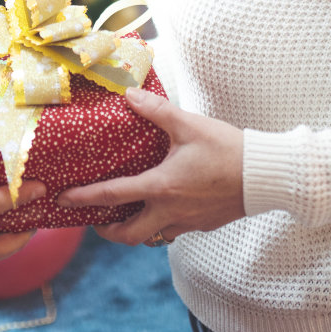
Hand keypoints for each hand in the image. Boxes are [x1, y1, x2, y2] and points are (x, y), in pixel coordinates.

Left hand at [55, 86, 244, 245]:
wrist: (266, 175)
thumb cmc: (228, 149)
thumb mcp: (188, 125)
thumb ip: (155, 110)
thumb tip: (129, 94)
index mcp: (161, 187)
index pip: (113, 196)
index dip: (84, 199)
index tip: (64, 200)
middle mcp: (170, 211)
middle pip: (129, 235)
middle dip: (107, 232)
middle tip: (95, 221)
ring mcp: (187, 222)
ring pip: (152, 236)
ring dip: (135, 229)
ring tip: (127, 214)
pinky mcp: (203, 225)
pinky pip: (174, 232)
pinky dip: (161, 225)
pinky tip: (162, 208)